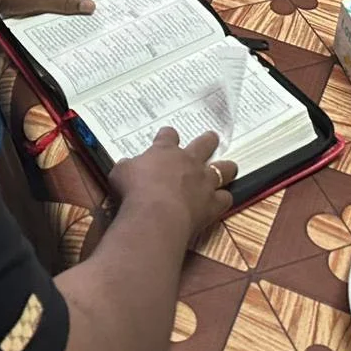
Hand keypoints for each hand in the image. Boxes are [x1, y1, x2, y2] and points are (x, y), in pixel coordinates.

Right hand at [109, 128, 236, 239]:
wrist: (156, 215)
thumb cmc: (134, 191)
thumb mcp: (120, 173)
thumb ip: (127, 167)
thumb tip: (126, 166)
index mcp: (165, 151)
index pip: (168, 135)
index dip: (168, 134)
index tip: (167, 134)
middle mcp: (188, 162)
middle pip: (203, 145)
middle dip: (208, 140)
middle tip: (212, 137)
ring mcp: (203, 182)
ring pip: (222, 169)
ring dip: (226, 167)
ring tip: (230, 167)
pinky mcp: (212, 203)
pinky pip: (225, 198)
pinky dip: (224, 198)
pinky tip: (222, 200)